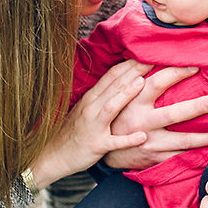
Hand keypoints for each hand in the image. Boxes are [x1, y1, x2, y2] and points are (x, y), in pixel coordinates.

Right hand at [31, 60, 149, 188]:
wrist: (53, 155)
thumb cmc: (75, 131)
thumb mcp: (87, 108)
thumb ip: (104, 94)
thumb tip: (124, 80)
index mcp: (91, 98)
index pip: (112, 75)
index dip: (130, 63)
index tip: (147, 52)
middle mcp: (91, 108)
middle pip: (114, 85)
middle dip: (134, 70)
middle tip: (154, 58)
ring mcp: (93, 126)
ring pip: (111, 107)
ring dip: (126, 94)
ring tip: (142, 83)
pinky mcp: (96, 145)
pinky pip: (112, 142)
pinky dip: (127, 139)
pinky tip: (142, 136)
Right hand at [104, 65, 207, 169]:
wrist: (98, 147)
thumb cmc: (113, 114)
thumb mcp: (116, 93)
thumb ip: (130, 76)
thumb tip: (146, 55)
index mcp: (133, 102)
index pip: (156, 83)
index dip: (175, 73)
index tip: (196, 65)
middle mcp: (141, 121)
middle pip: (173, 113)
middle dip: (196, 107)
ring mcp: (148, 142)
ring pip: (181, 140)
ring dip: (204, 136)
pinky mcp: (153, 158)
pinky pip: (178, 157)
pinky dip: (195, 155)